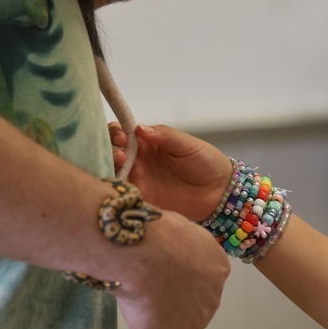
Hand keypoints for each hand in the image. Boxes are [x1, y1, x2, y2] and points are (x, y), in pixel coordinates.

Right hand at [110, 123, 231, 221]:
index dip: (115, 132)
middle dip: (108, 150)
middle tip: (120, 154)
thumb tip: (138, 128)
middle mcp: (137, 160)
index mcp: (147, 143)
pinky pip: (119, 195)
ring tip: (119, 164)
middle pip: (109, 152)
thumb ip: (164, 135)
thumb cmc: (205, 162)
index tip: (122, 137)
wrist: (219, 192)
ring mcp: (137, 180)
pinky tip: (116, 186)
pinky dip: (113, 190)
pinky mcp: (140, 200)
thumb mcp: (187, 144)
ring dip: (108, 168)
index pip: (121, 132)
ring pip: (110, 172)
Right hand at [115, 210, 229, 328]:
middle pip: (200, 312)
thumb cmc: (157, 229)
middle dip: (186, 313)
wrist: (147, 249)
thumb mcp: (174, 225)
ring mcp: (190, 323)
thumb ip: (173, 238)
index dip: (194, 283)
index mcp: (215, 264)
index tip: (178, 281)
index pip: (208, 280)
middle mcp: (210, 296)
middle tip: (164, 311)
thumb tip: (154, 235)